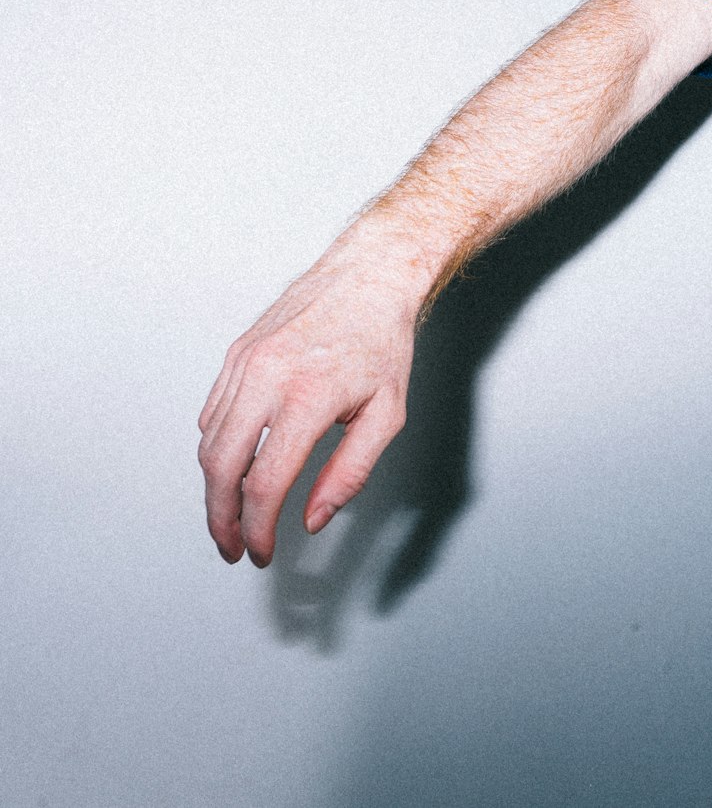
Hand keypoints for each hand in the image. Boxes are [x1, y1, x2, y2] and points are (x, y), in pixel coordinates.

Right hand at [197, 250, 416, 566]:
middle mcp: (267, 377)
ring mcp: (246, 362)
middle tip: (232, 547)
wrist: (367, 275)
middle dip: (220, 520)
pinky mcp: (237, 352)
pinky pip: (213, 411)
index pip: (264, 485)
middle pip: (220, 468)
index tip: (263, 552)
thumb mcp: (386, 415)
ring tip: (233, 513)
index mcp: (307, 397)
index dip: (258, 531)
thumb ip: (349, 474)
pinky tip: (235, 465)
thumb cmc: (382, 342)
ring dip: (214, 487)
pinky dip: (216, 447)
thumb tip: (311, 518)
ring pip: (209, 441)